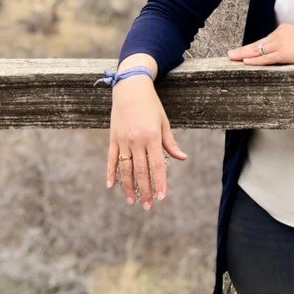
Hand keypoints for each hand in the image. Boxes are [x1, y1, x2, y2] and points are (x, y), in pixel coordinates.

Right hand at [106, 76, 187, 208]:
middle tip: (149, 206)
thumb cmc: (151, 105)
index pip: (158, 165)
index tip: (162, 197)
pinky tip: (111, 186)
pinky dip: (110, 173)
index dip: (160, 182)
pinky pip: (111, 159)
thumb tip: (182, 158)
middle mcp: (137, 140)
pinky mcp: (113, 138)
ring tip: (132, 201)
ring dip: (128, 186)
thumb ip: (170, 142)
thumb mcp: (164, 122)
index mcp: (152, 136)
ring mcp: (123, 140)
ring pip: (126, 168)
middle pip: (141, 171)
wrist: (130, 87)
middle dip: (145, 190)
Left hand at [227, 23, 293, 64]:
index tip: (244, 51)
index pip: (265, 41)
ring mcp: (281, 44)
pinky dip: (254, 60)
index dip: (253, 47)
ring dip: (243, 55)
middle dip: (243, 50)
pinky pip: (266, 58)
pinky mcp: (284, 53)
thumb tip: (289, 53)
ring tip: (232, 58)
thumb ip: (293, 45)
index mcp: (284, 31)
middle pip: (257, 44)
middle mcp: (279, 35)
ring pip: (257, 50)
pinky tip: (245, 62)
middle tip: (230, 54)